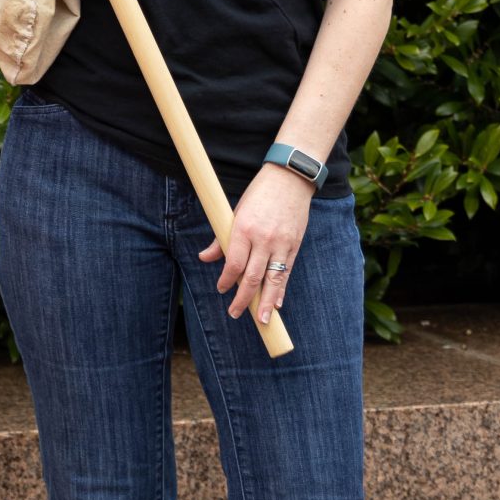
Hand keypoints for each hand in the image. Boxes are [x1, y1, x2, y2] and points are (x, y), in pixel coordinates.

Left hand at [198, 164, 312, 324]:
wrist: (290, 178)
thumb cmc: (259, 194)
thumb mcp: (236, 212)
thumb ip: (221, 238)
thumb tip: (204, 258)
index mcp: (244, 229)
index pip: (234, 264)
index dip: (227, 281)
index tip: (222, 289)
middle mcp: (263, 239)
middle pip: (252, 277)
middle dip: (244, 300)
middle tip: (235, 313)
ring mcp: (281, 243)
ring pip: (273, 280)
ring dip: (266, 303)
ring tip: (262, 321)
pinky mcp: (294, 245)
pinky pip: (287, 272)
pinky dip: (281, 289)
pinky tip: (277, 303)